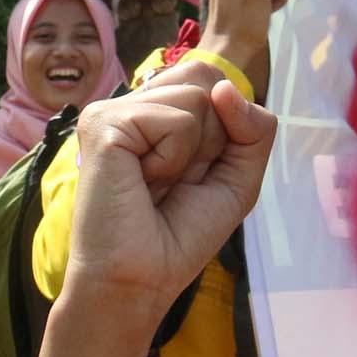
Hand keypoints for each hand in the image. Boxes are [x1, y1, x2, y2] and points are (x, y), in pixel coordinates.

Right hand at [62, 79, 275, 339]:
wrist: (139, 280)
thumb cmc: (179, 236)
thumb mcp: (238, 177)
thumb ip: (253, 128)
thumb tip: (224, 87)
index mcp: (153, 111)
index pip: (212, 80)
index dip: (224, 128)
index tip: (191, 175)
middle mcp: (130, 104)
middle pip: (206, 76)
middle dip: (213, 134)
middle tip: (176, 178)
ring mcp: (112, 110)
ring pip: (197, 94)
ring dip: (193, 151)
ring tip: (156, 183)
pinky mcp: (103, 123)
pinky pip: (175, 119)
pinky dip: (174, 158)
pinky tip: (143, 182)